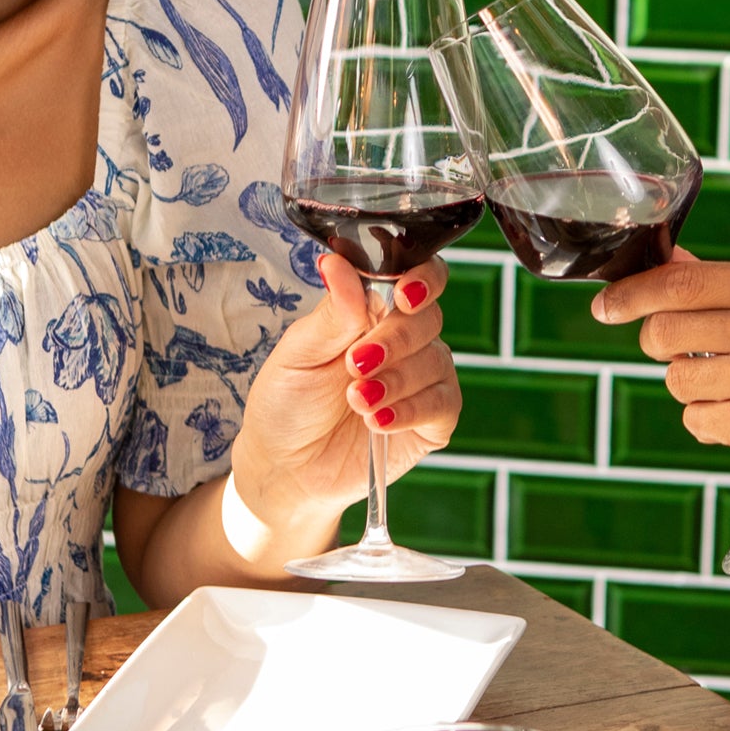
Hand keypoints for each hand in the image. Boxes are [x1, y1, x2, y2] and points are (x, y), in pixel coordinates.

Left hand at [225, 254, 463, 533]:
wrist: (286, 468)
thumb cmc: (288, 404)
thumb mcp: (299, 354)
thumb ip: (332, 313)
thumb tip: (337, 262)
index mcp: (375, 313)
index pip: (418, 278)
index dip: (422, 281)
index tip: (404, 296)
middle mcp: (405, 341)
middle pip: (429, 318)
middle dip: (395, 340)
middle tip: (355, 364)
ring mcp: (422, 381)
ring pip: (436, 361)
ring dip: (395, 380)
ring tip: (356, 400)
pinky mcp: (432, 421)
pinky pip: (443, 404)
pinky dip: (412, 410)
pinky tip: (379, 420)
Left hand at [594, 253, 729, 599]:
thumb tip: (669, 267)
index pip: (682, 280)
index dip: (631, 294)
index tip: (604, 306)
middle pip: (664, 329)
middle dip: (666, 347)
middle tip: (698, 357)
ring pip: (677, 378)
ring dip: (697, 389)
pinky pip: (697, 421)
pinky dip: (713, 424)